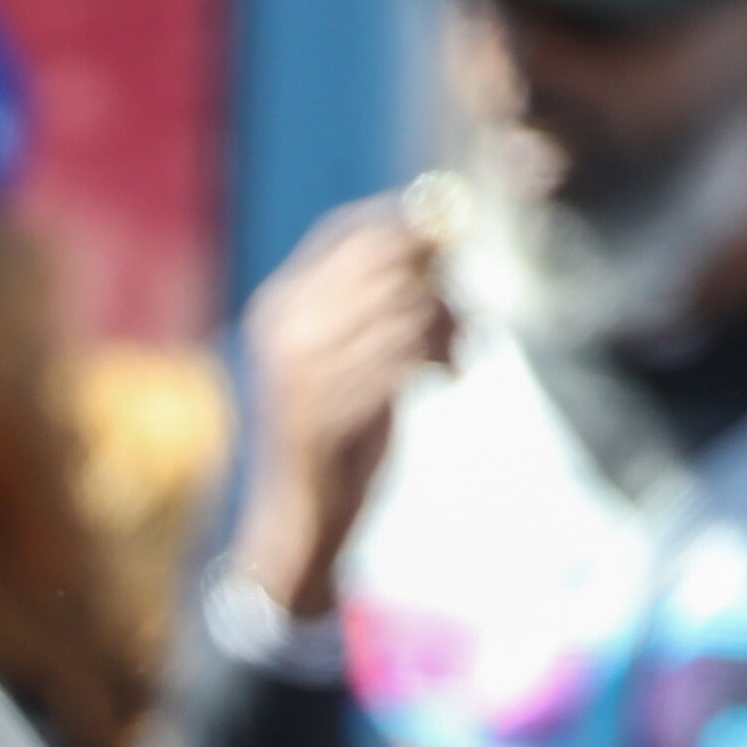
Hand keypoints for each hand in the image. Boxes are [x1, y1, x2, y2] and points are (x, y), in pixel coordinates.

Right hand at [226, 199, 455, 618]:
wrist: (302, 523)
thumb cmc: (337, 440)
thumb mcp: (349, 360)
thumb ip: (380, 305)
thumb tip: (443, 243)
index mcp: (279, 309)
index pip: (344, 234)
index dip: (403, 222)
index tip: (453, 227)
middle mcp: (283, 331)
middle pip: (383, 264)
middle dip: (438, 279)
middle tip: (468, 312)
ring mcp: (301, 372)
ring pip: (403, 307)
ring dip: (448, 324)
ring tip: (459, 355)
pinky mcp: (330, 409)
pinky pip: (404, 355)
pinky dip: (439, 357)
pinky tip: (449, 374)